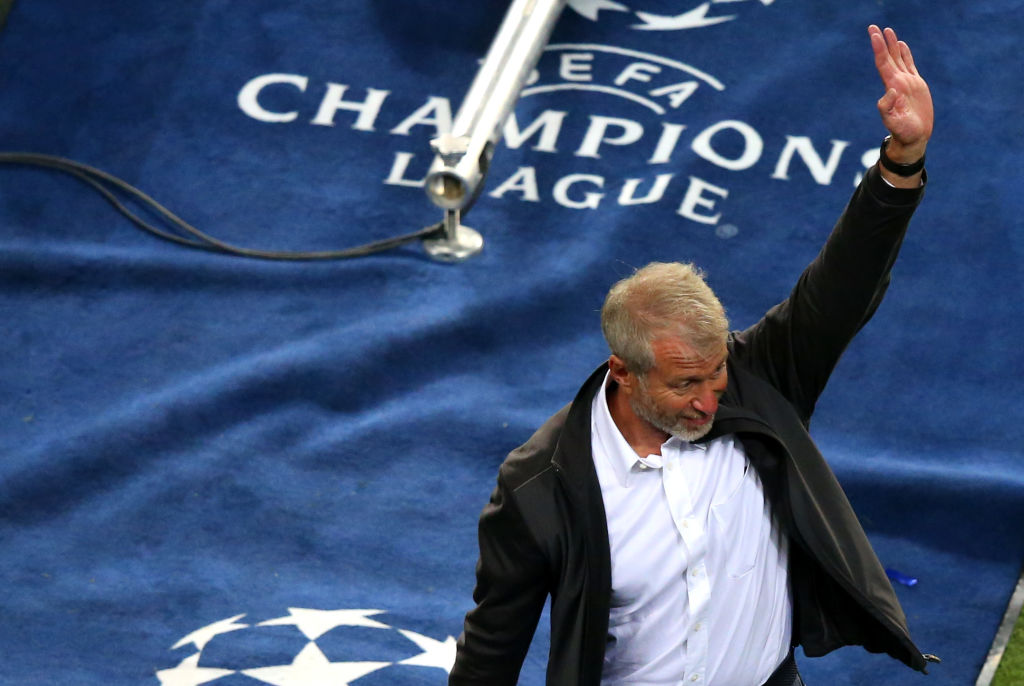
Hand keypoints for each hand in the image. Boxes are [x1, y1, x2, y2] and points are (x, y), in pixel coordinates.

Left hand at [869, 25, 932, 164]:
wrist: (914, 138)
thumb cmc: (903, 132)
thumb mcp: (894, 122)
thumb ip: (888, 108)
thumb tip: (889, 91)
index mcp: (892, 87)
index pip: (882, 63)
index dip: (878, 48)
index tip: (874, 34)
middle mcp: (897, 82)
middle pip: (887, 57)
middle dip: (881, 42)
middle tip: (874, 27)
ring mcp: (906, 82)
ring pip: (898, 59)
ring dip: (892, 45)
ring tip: (888, 31)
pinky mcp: (916, 85)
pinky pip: (909, 65)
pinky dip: (905, 54)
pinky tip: (901, 45)